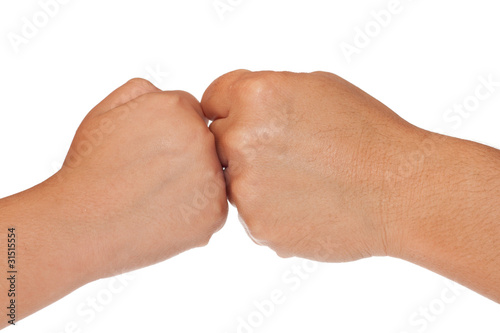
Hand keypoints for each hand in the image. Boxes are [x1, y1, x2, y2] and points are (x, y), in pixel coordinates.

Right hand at [58, 78, 227, 277]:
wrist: (82, 226)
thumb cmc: (90, 169)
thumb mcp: (105, 112)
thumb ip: (143, 91)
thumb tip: (170, 95)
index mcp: (178, 109)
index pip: (189, 111)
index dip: (167, 130)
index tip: (148, 149)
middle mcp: (202, 139)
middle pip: (204, 141)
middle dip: (182, 153)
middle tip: (149, 175)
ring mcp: (212, 178)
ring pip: (210, 174)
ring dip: (191, 182)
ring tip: (154, 196)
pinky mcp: (215, 213)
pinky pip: (211, 206)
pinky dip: (193, 212)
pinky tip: (163, 215)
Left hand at [201, 70, 433, 261]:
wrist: (401, 191)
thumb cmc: (368, 133)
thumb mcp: (316, 88)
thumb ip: (266, 94)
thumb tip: (236, 109)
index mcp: (254, 96)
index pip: (212, 99)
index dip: (230, 108)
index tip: (246, 119)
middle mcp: (240, 140)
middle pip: (218, 141)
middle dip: (242, 145)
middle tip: (284, 154)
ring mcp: (245, 188)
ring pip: (232, 181)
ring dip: (256, 180)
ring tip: (303, 182)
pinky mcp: (257, 226)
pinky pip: (251, 213)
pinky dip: (271, 210)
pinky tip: (307, 205)